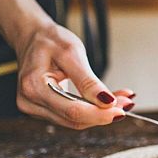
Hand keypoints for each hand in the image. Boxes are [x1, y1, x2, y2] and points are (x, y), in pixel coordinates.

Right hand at [14, 23, 134, 128]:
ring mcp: (35, 108)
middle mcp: (30, 102)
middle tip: (127, 102)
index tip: (121, 109)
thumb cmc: (49, 40)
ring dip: (100, 112)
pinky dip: (91, 109)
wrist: (33, 37)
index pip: (72, 110)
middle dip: (104, 113)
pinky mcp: (44, 109)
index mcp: (34, 86)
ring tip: (121, 99)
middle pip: (74, 119)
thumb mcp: (72, 53)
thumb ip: (88, 80)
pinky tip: (107, 101)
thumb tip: (106, 101)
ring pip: (75, 120)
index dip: (99, 114)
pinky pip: (71, 115)